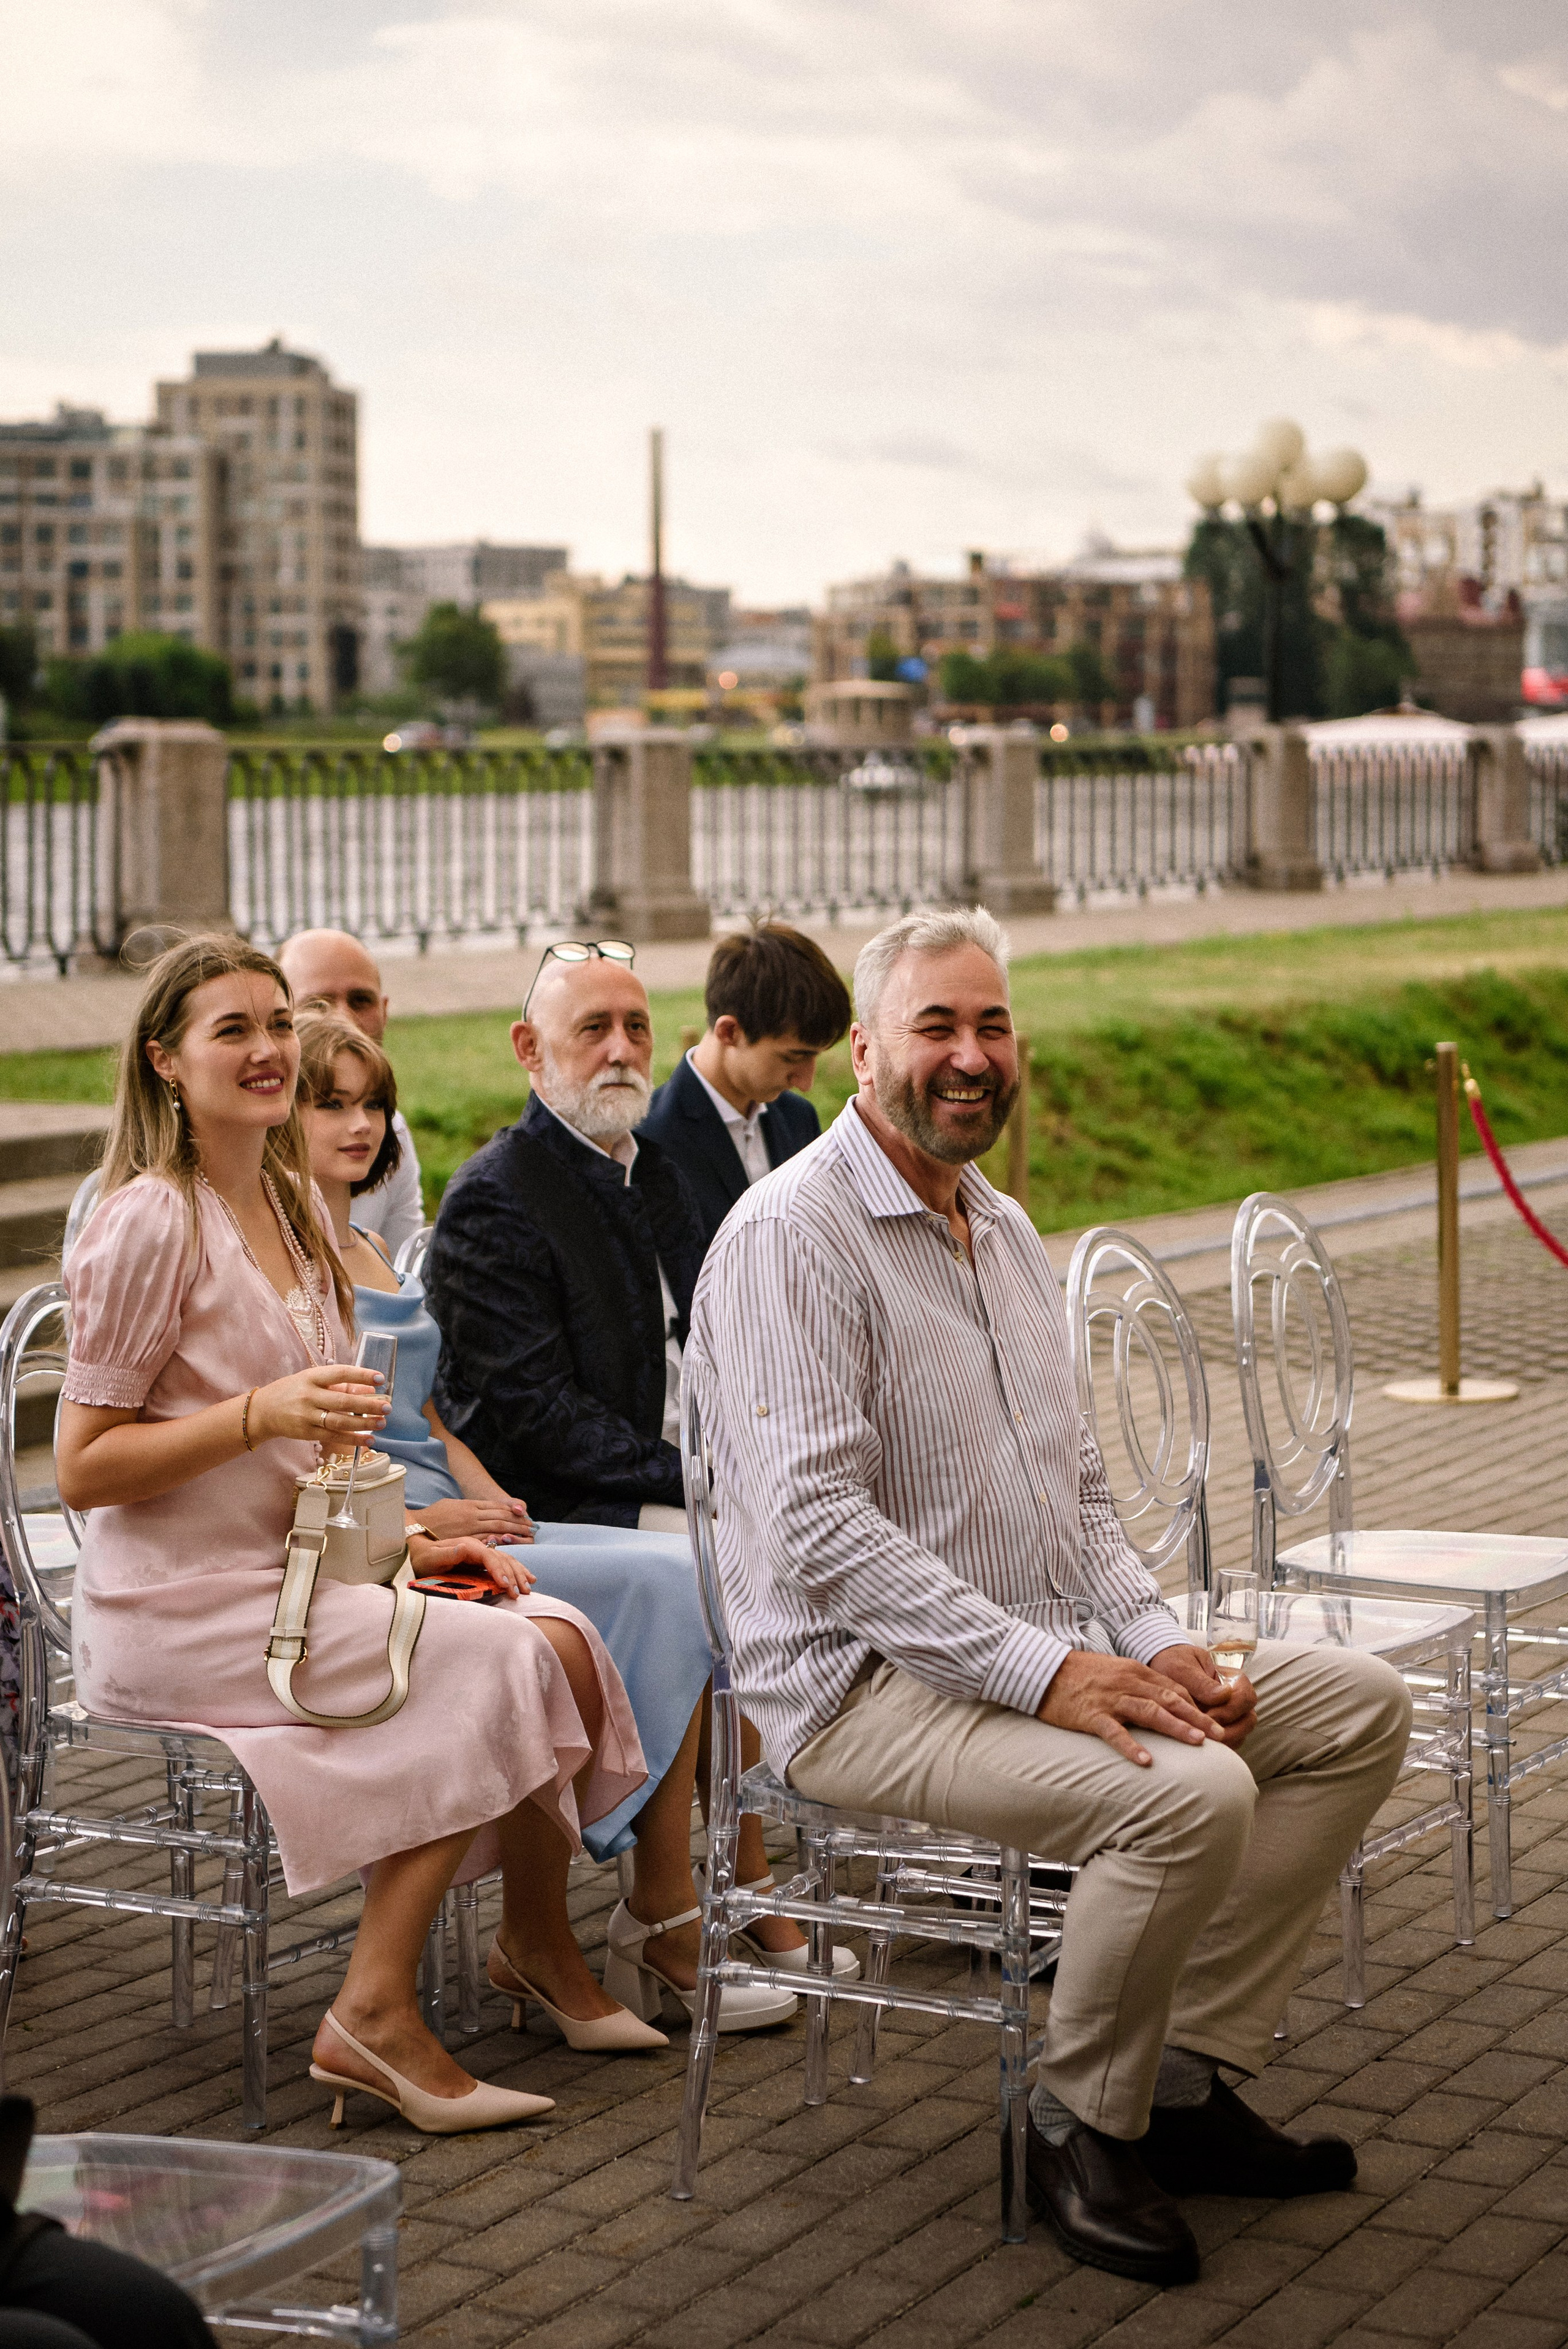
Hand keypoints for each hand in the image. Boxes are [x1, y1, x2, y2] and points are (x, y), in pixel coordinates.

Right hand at [249, 1364, 389, 1448]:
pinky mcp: (306, 1433)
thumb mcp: (313, 1380)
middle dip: (368, 1405)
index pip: (340, 1373)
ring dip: (363, 1424)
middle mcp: (308, 1396)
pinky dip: (353, 1439)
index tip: (380, 1378)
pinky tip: (368, 1440)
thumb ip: (341, 1384)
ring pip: (339, 1422)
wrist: (263, 1410)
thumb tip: (371, 1389)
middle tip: (387, 1407)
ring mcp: (306, 1416)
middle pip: (343, 1401)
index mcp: (311, 1377)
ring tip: (381, 1423)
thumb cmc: (294, 1391)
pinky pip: (333, 1437)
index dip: (361, 1375)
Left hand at [406, 1532, 536, 1598]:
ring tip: (529, 1588)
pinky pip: (503, 1564)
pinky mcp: (482, 1560)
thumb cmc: (423, 1559)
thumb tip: (464, 1548)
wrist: (418, 1553)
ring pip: (506, 1560)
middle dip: (514, 1575)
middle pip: (502, 1558)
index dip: (499, 1570)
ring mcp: (481, 1552)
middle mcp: (477, 1546)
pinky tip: (526, 1578)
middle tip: (522, 1593)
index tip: (506, 1585)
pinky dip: (516, 1570)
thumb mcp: (431, 1558)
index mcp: (467, 1545)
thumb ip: (447, 1554)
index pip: (489, 1556)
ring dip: (519, 1574)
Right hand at [412, 1497, 534, 1543]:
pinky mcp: (463, 1538)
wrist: (415, 1526)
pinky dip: (498, 1539)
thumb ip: (470, 1508)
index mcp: (470, 1505)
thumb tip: (484, 1511)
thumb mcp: (453, 1506)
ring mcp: (468, 1526)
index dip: (512, 1510)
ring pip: (496, 1526)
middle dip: (518, 1521)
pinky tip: (509, 1541)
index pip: (496, 1506)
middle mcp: (471, 1514)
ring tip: (528, 1535)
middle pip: (500, 1516)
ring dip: (514, 1530)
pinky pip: (484, 1538)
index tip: (524, 1513)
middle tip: (533, 1527)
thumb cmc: (434, 1517)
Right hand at [1038, 1650, 1221, 1767]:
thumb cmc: (1081, 1674)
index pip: (1173, 1688)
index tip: (1216, 1721)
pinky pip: (1114, 1732)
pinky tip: (1146, 1761)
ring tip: (1197, 1743)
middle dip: (1197, 1717)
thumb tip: (1166, 1701)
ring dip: (1176, 1727)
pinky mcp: (1091, 1715)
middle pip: (1169, 1700)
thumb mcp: (1116, 1671)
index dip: (1197, 1705)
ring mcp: (1110, 1699)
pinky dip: (1131, 1747)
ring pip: (1150, 1712)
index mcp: (1135, 1671)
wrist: (1044, 1669)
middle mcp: (1127, 1682)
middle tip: (1219, 1735)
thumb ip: (1140, 1684)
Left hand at [1155, 1643, 1258, 1746]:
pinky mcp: (1221, 1725)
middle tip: (1204, 1732)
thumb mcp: (1181, 1669)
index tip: (1208, 1715)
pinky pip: (1229, 1741)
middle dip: (1229, 1730)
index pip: (1246, 1697)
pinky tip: (1200, 1743)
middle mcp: (1236, 1696)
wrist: (1161, 1669)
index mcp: (1232, 1676)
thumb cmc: (1173, 1664)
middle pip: (1248, 1719)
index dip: (1230, 1710)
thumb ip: (1201, 1682)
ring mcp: (1231, 1712)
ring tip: (1201, 1739)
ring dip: (1224, 1740)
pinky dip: (1218, 1746)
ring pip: (1241, 1733)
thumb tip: (1224, 1695)